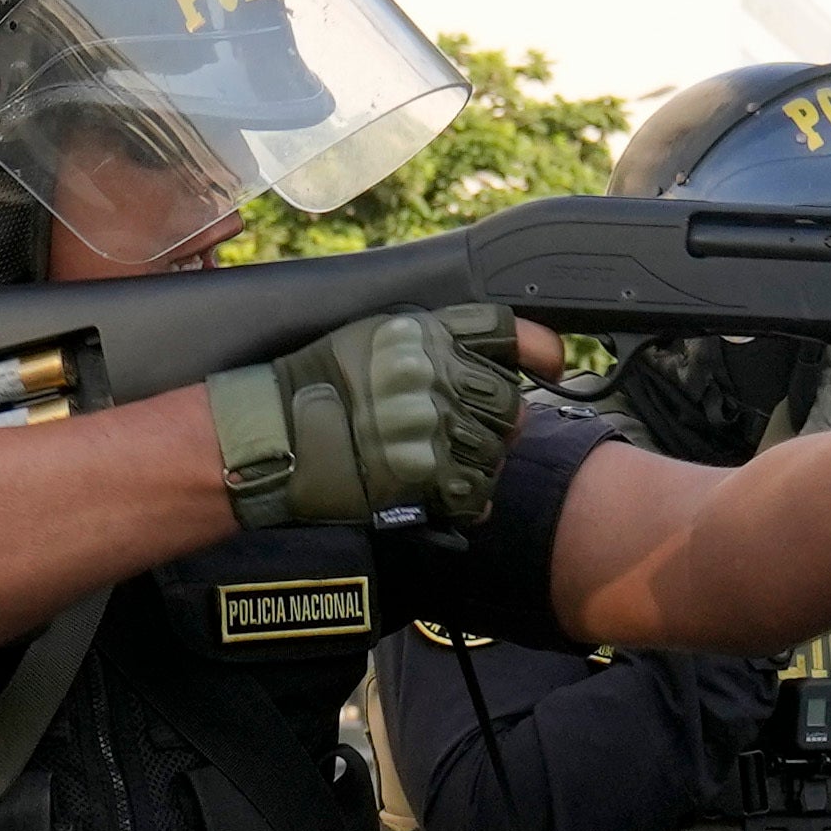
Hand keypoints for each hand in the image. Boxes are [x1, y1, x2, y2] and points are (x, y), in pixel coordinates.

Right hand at [213, 304, 533, 530]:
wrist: (278, 437)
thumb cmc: (320, 386)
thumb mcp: (377, 335)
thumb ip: (437, 336)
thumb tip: (498, 352)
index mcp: (427, 336)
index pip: (506, 332)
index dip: (538, 349)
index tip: (551, 364)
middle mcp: (437, 376)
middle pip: (510, 401)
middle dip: (498, 420)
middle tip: (464, 428)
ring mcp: (435, 428)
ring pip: (496, 452)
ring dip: (477, 461)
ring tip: (437, 461)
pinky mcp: (428, 475)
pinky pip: (476, 493)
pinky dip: (465, 497)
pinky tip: (438, 489)